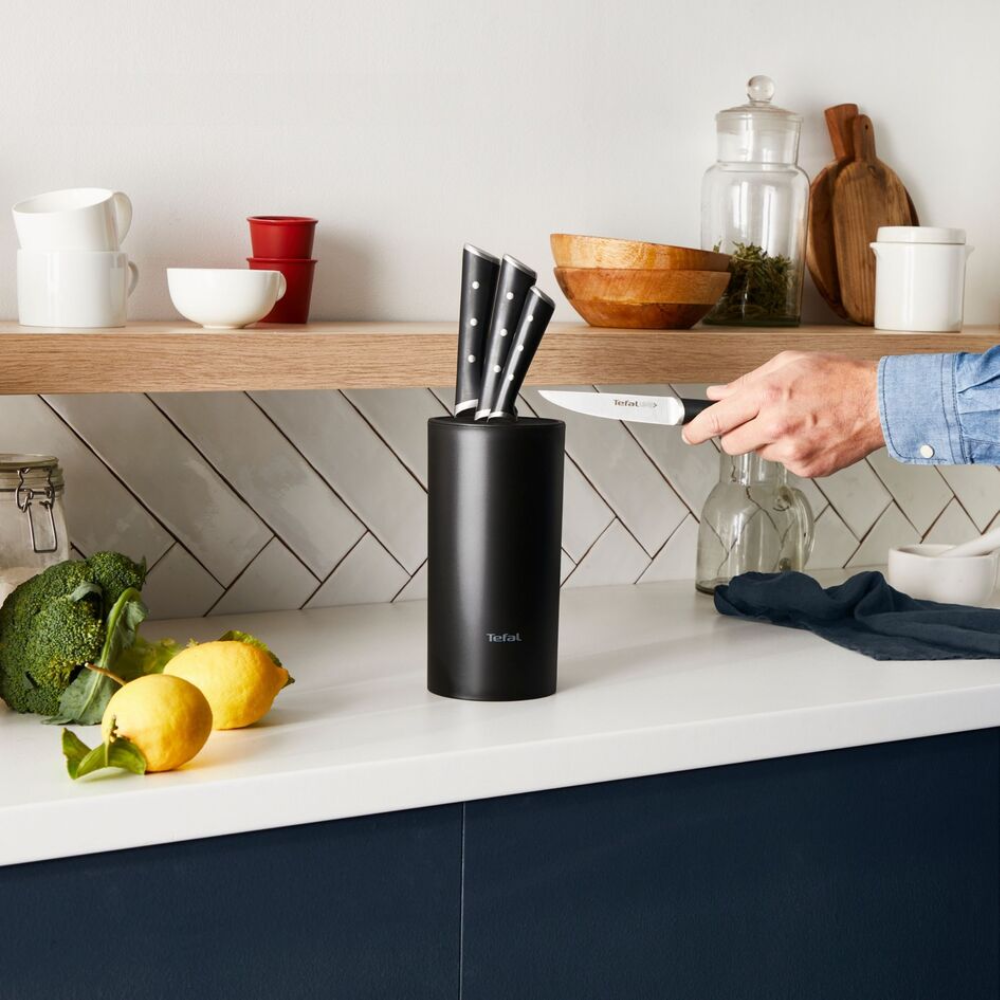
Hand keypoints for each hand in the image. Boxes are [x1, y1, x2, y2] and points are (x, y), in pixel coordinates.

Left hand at [681, 352, 883, 477]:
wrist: (880, 402)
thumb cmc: (838, 378)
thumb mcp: (788, 364)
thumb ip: (747, 382)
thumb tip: (717, 394)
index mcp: (767, 395)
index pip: (716, 420)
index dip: (696, 429)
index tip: (688, 433)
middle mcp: (775, 425)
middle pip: (731, 444)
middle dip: (736, 434)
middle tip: (757, 420)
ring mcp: (791, 451)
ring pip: (759, 453)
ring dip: (768, 441)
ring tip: (797, 422)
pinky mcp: (806, 468)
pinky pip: (783, 463)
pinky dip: (791, 452)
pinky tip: (810, 434)